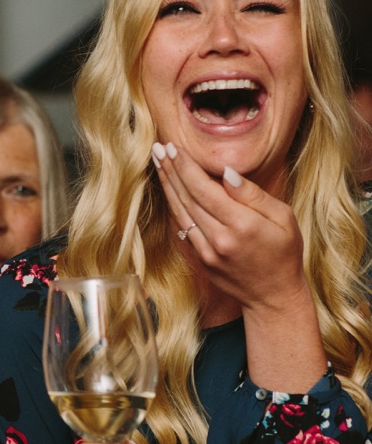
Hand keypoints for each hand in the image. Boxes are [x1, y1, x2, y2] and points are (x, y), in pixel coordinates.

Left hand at [151, 141, 306, 310]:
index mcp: (242, 225)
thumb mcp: (283, 218)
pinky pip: (182, 226)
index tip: (173, 147)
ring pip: (180, 211)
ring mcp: (206, 251)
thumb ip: (252, 194)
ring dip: (167, 184)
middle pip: (187, 197)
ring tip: (158, 162)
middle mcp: (219, 238)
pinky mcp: (200, 259)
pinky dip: (174, 205)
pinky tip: (168, 188)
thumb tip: (226, 172)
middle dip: (170, 170)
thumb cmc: (284, 252)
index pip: (204, 189)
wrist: (274, 296)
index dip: (185, 166)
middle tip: (158, 148)